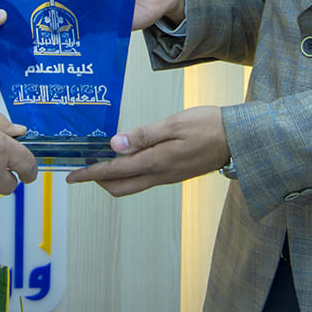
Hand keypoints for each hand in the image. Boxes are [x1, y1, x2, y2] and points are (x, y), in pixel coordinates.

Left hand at [66, 106, 227, 196]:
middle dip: (98, 180)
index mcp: (157, 163)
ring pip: (132, 185)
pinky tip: (128, 159)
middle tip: (84, 167)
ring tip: (101, 161)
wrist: (239, 139)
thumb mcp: (175, 124)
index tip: (72, 175)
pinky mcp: (175, 174)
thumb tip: (115, 144)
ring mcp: (168, 177)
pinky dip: (129, 173)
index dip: (90, 174)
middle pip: (120, 188)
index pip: (115, 172)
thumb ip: (144, 135)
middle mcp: (160, 175)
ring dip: (114, 177)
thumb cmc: (209, 125)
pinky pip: (145, 179)